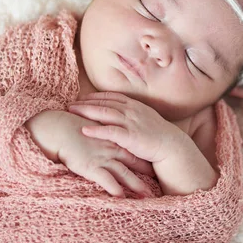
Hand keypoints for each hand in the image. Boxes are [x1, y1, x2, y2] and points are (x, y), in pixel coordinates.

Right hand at [27, 110, 153, 197]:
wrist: (58, 128)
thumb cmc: (72, 127)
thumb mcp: (93, 128)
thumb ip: (102, 134)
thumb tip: (107, 140)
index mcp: (113, 138)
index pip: (133, 148)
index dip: (145, 156)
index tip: (157, 164)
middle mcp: (111, 148)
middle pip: (134, 161)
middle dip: (147, 172)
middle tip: (159, 183)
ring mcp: (103, 157)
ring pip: (124, 173)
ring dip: (136, 185)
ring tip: (147, 197)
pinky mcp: (91, 166)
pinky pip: (106, 180)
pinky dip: (115, 190)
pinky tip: (122, 199)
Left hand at [68, 92, 183, 163]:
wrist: (172, 146)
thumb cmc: (158, 135)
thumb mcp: (145, 118)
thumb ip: (133, 114)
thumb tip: (121, 114)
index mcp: (135, 105)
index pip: (111, 97)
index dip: (96, 96)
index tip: (82, 97)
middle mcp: (131, 110)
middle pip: (104, 102)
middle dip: (86, 102)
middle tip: (70, 104)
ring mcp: (131, 122)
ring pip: (104, 113)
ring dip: (87, 111)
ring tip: (72, 112)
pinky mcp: (130, 136)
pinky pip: (110, 131)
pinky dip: (96, 130)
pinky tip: (84, 130)